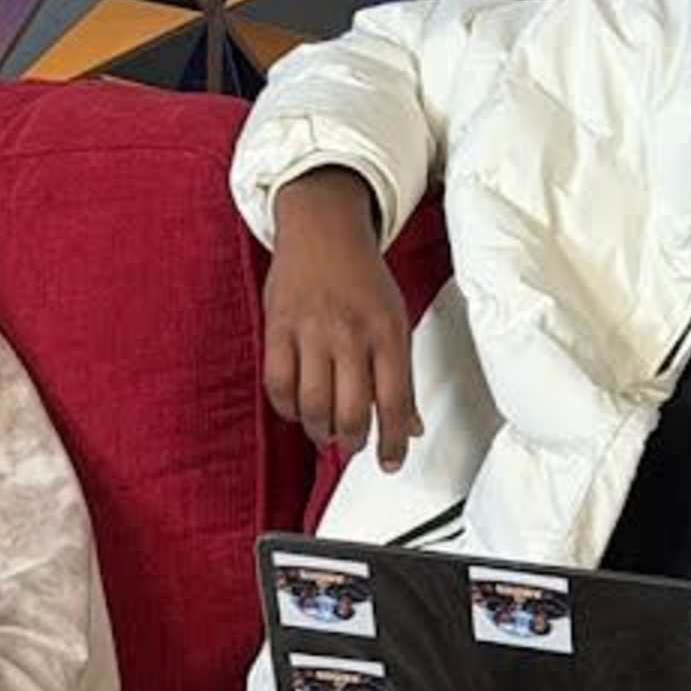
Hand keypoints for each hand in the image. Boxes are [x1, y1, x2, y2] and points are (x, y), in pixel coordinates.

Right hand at [262, 171, 421, 467]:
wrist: (322, 228)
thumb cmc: (362, 278)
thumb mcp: (395, 320)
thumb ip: (403, 376)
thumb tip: (413, 427)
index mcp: (386, 331)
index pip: (395, 400)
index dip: (393, 441)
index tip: (391, 462)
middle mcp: (350, 333)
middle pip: (351, 409)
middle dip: (352, 441)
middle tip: (352, 445)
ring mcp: (310, 329)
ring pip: (313, 402)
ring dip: (319, 429)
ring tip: (325, 431)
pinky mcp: (278, 326)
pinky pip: (278, 382)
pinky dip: (287, 407)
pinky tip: (297, 408)